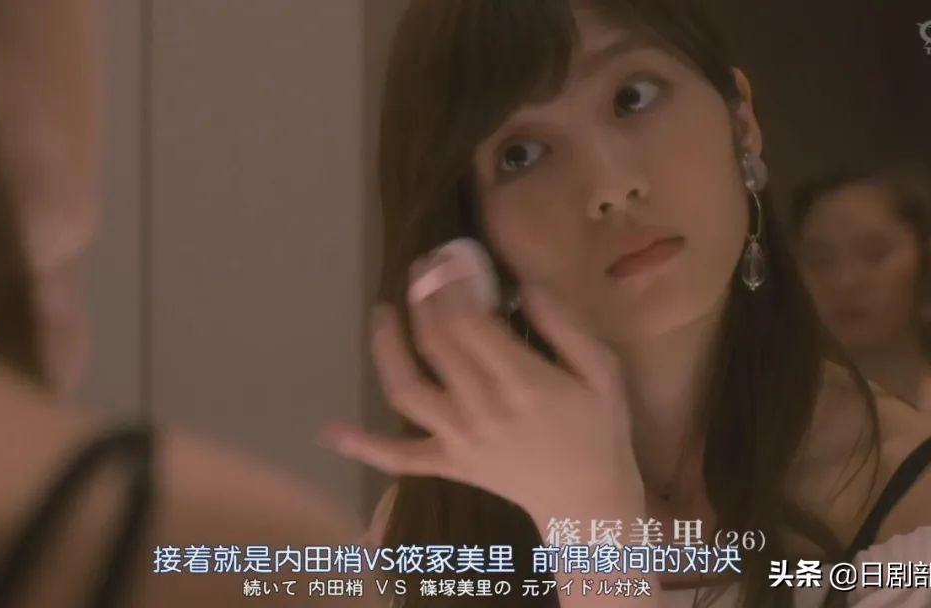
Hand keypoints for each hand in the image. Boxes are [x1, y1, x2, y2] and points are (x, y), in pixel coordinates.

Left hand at [320, 251, 643, 523]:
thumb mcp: (601, 371)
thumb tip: (524, 285)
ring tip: (381, 313)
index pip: (469, 320)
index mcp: (521, 381)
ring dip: (386, 347)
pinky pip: (398, 457)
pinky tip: (330, 432)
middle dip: (423, 298)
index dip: (451, 282)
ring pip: (406, 389)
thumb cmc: (598, 431)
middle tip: (420, 268)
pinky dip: (362, 447)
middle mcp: (480, 407)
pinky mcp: (445, 463)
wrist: (587, 502)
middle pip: (435, 342)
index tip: (447, 256)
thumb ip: (564, 326)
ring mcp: (457, 438)